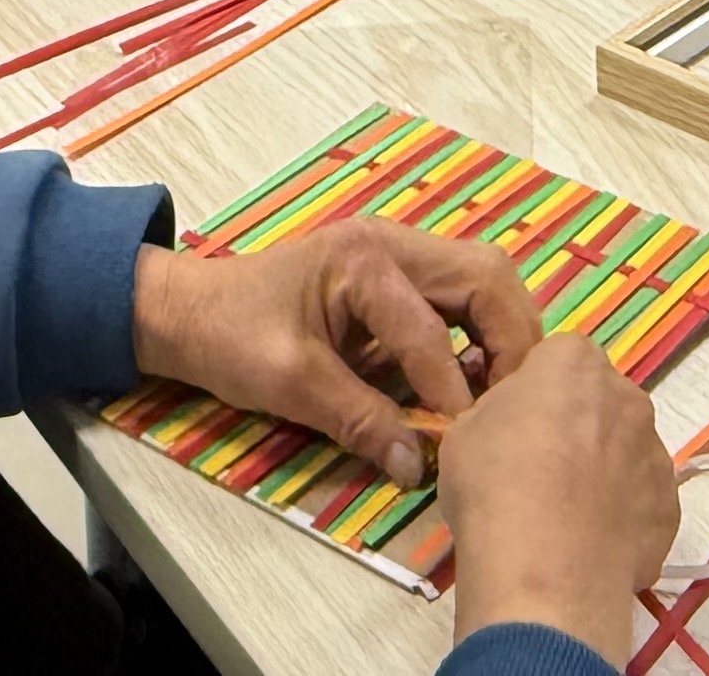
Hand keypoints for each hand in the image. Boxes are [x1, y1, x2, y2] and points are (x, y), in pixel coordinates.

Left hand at [132, 221, 547, 497]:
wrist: (192, 310)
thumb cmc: (232, 337)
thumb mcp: (290, 384)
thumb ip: (360, 421)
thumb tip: (420, 467)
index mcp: (363, 260)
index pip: (430, 328)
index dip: (451, 389)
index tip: (465, 440)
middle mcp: (394, 242)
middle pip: (487, 276)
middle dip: (510, 339)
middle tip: (516, 403)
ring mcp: (401, 252)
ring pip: (485, 279)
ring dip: (504, 332)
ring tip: (504, 393)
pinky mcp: (402, 273)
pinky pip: (463, 295)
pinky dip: (481, 333)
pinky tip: (475, 379)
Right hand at [443, 317, 676, 663]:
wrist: (543, 566)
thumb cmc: (495, 483)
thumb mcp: (466, 429)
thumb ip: (501, 411)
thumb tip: (518, 425)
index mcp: (576, 362)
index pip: (559, 358)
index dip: (536, 393)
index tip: (517, 426)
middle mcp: (627, 396)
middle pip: (600, 403)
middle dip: (577, 428)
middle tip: (540, 473)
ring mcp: (656, 453)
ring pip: (626, 453)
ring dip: (603, 474)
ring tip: (564, 519)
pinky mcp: (669, 508)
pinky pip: (642, 504)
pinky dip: (620, 519)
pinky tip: (588, 546)